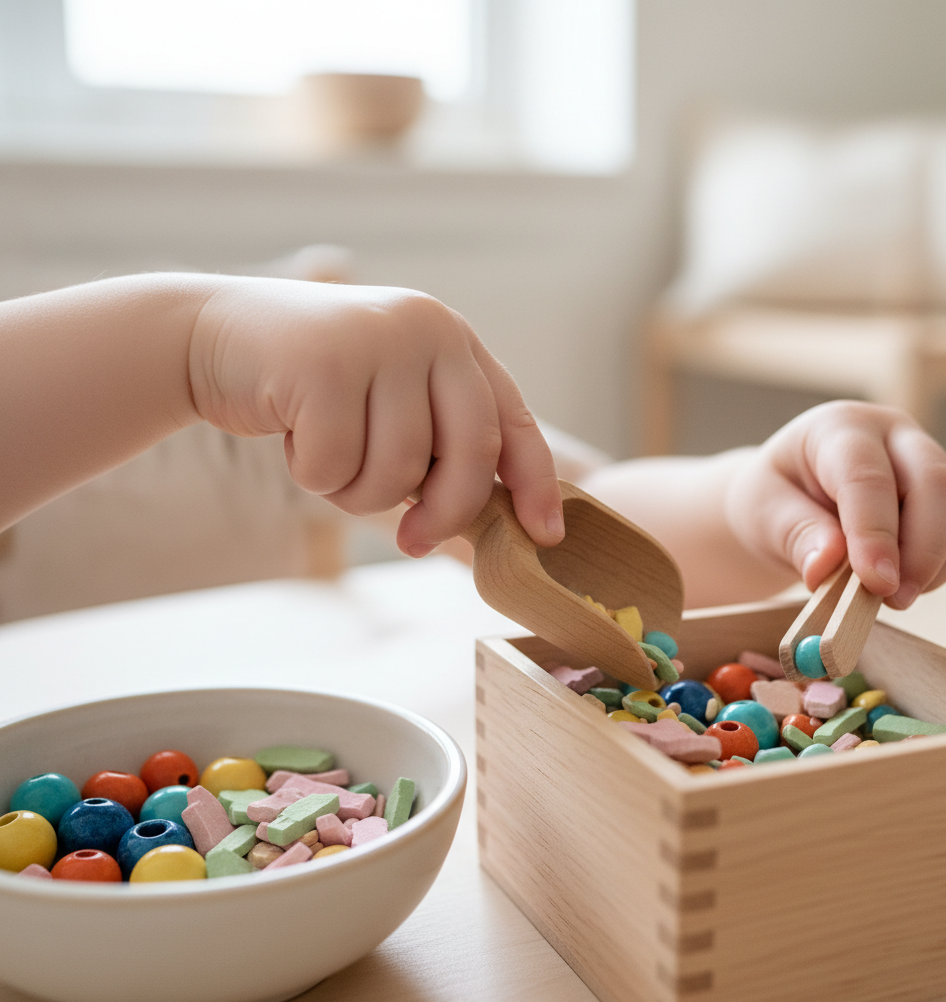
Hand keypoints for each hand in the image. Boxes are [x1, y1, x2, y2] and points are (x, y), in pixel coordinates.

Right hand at [189, 278, 563, 555]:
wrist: (214, 338)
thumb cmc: (312, 390)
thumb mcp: (388, 407)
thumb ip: (436, 447)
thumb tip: (486, 526)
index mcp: (453, 341)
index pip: (514, 421)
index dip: (535, 485)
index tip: (544, 537)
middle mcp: (427, 329)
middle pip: (471, 453)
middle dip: (445, 514)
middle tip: (412, 541)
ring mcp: (378, 338)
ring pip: (398, 469)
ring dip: (357, 491)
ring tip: (326, 455)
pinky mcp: (324, 360)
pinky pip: (336, 464)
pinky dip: (311, 474)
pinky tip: (290, 434)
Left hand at [724, 401, 945, 607]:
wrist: (785, 502)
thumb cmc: (771, 501)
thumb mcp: (762, 516)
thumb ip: (795, 536)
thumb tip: (826, 567)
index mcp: (837, 428)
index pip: (866, 476)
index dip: (875, 532)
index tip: (877, 582)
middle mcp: (890, 433)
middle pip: (934, 480)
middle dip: (922, 549)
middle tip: (893, 599)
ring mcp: (924, 457)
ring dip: (937, 560)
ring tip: (895, 599)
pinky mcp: (945, 489)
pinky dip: (945, 563)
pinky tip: (909, 585)